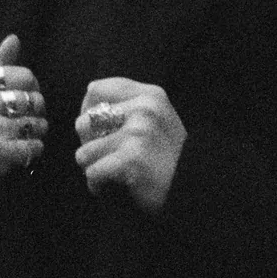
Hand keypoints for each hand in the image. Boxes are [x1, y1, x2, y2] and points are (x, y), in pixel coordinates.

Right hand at [0, 35, 46, 203]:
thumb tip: (14, 39)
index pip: (24, 75)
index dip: (31, 88)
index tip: (22, 99)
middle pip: (33, 99)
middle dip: (36, 112)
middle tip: (25, 120)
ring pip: (37, 123)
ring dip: (36, 133)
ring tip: (22, 136)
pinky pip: (34, 146)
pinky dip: (33, 150)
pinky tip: (22, 152)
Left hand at [74, 78, 184, 214]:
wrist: (193, 186)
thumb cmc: (169, 156)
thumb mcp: (158, 118)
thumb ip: (128, 105)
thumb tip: (88, 100)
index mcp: (150, 95)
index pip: (95, 90)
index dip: (88, 112)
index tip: (98, 130)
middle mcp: (144, 109)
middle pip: (84, 122)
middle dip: (88, 144)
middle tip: (106, 157)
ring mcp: (138, 133)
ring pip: (84, 152)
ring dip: (92, 168)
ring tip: (110, 173)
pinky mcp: (131, 159)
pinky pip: (92, 172)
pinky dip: (96, 185)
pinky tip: (110, 187)